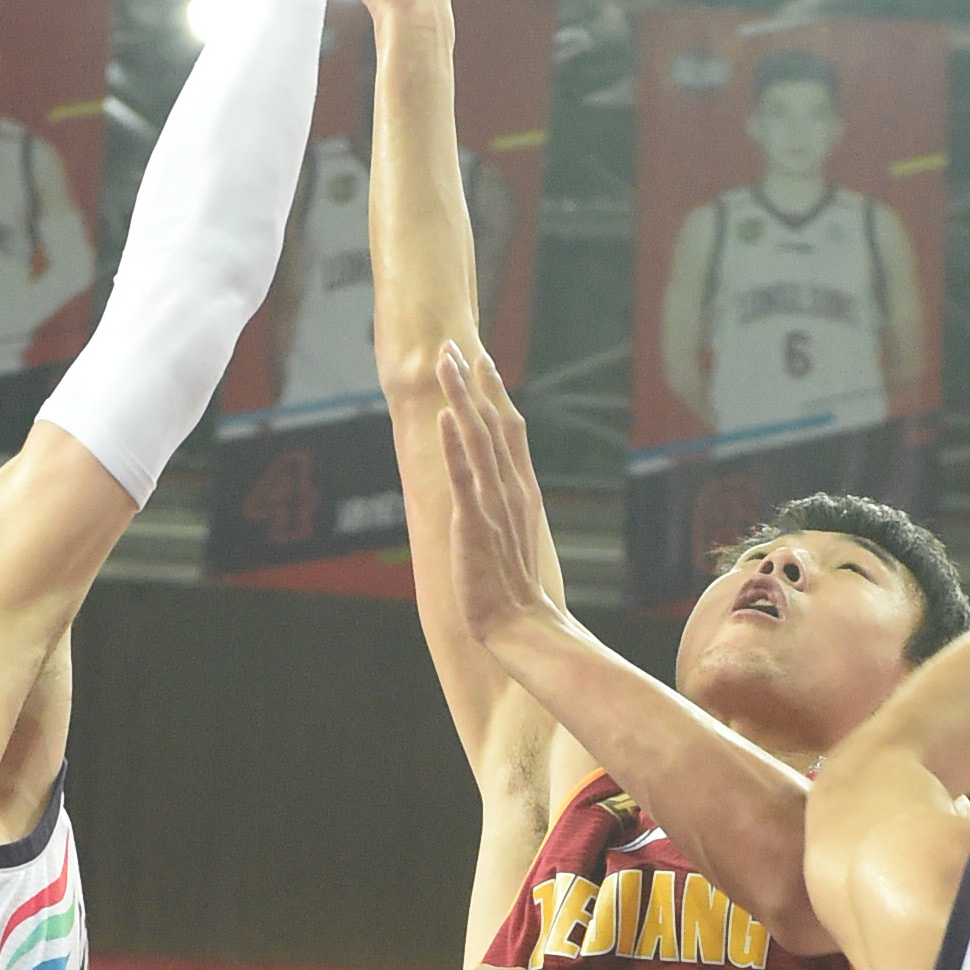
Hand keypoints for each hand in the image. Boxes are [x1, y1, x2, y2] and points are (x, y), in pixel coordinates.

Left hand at [436, 337, 562, 652]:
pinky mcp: (476, 523)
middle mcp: (512, 489)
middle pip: (495, 422)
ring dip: (462, 396)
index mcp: (523, 491)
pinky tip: (449, 414)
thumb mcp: (514, 540)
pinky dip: (457, 443)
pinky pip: (465, 475)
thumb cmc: (516, 591)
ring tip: (446, 362)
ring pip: (478, 437)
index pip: (511, 431)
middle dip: (474, 382)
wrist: (523, 625)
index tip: (484, 362)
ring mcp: (495, 503)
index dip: (496, 393)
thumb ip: (507, 511)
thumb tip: (498, 496)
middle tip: (456, 344)